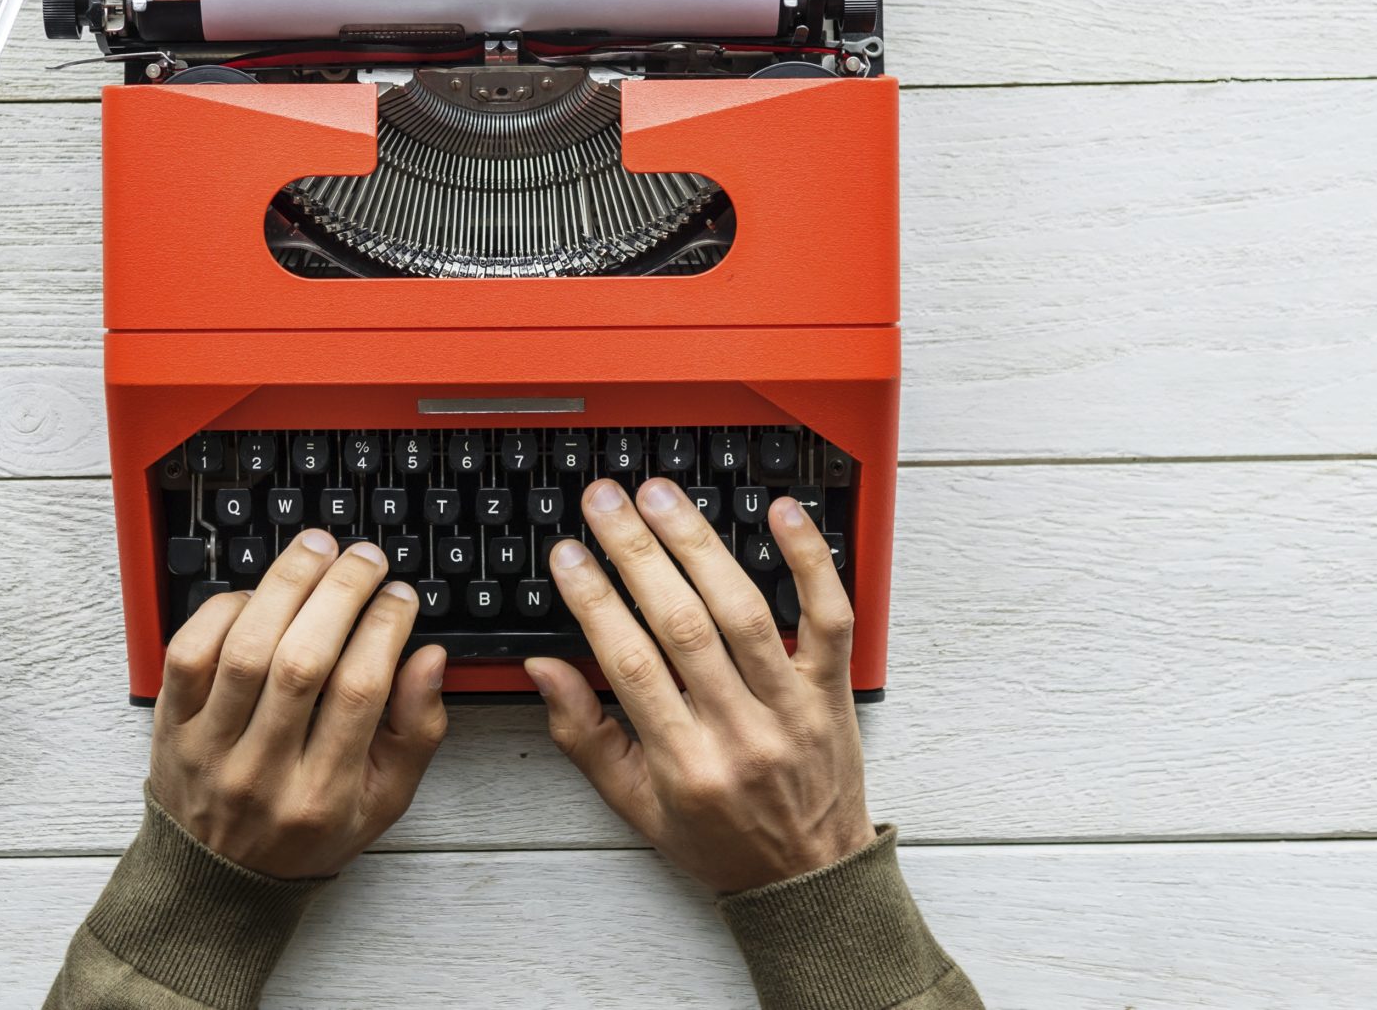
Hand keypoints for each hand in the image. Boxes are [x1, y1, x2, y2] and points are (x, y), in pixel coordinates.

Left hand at [151, 530, 448, 878]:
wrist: (217, 881)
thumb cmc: (307, 832)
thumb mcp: (384, 801)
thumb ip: (417, 731)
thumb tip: (429, 658)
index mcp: (323, 795)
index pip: (359, 691)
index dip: (385, 628)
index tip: (401, 596)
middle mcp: (262, 772)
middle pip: (302, 662)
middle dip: (340, 593)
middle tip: (365, 559)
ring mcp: (210, 748)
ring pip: (245, 649)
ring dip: (285, 586)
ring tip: (317, 550)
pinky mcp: (171, 725)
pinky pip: (189, 653)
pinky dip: (223, 610)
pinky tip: (258, 593)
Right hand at [525, 480, 875, 892]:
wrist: (810, 880)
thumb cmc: (720, 839)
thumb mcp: (635, 805)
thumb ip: (584, 735)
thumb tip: (543, 666)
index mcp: (686, 764)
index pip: (630, 665)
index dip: (594, 601)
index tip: (567, 555)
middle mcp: (742, 732)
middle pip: (684, 625)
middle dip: (637, 553)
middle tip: (605, 501)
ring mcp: (793, 706)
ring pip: (745, 611)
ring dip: (699, 543)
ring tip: (661, 497)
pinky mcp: (833, 688)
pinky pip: (829, 616)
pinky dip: (810, 560)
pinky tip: (781, 513)